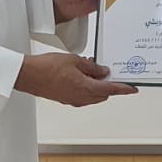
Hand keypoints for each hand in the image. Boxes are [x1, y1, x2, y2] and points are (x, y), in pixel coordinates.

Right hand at [14, 53, 137, 106]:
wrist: (29, 76)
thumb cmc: (48, 67)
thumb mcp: (75, 60)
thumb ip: (92, 67)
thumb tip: (103, 71)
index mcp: (86, 88)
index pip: (111, 89)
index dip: (124, 89)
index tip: (132, 88)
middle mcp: (81, 98)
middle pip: (103, 94)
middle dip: (109, 84)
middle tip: (108, 71)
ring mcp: (73, 100)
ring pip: (93, 96)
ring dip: (97, 86)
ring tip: (92, 70)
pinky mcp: (66, 99)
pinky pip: (83, 96)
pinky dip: (87, 88)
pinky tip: (82, 76)